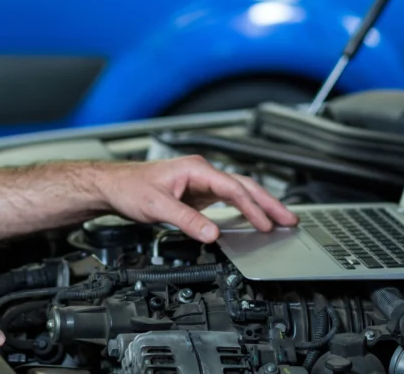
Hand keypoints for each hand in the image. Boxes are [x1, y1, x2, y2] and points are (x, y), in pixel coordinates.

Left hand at [97, 156, 298, 242]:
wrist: (114, 186)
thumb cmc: (130, 187)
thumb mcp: (157, 207)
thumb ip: (186, 220)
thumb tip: (212, 233)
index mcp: (196, 169)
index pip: (232, 187)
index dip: (251, 206)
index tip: (265, 224)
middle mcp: (201, 173)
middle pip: (243, 186)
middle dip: (268, 203)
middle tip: (289, 219)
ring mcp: (201, 183)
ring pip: (238, 192)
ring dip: (259, 206)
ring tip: (281, 220)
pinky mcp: (197, 195)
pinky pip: (227, 201)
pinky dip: (244, 210)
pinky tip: (253, 220)